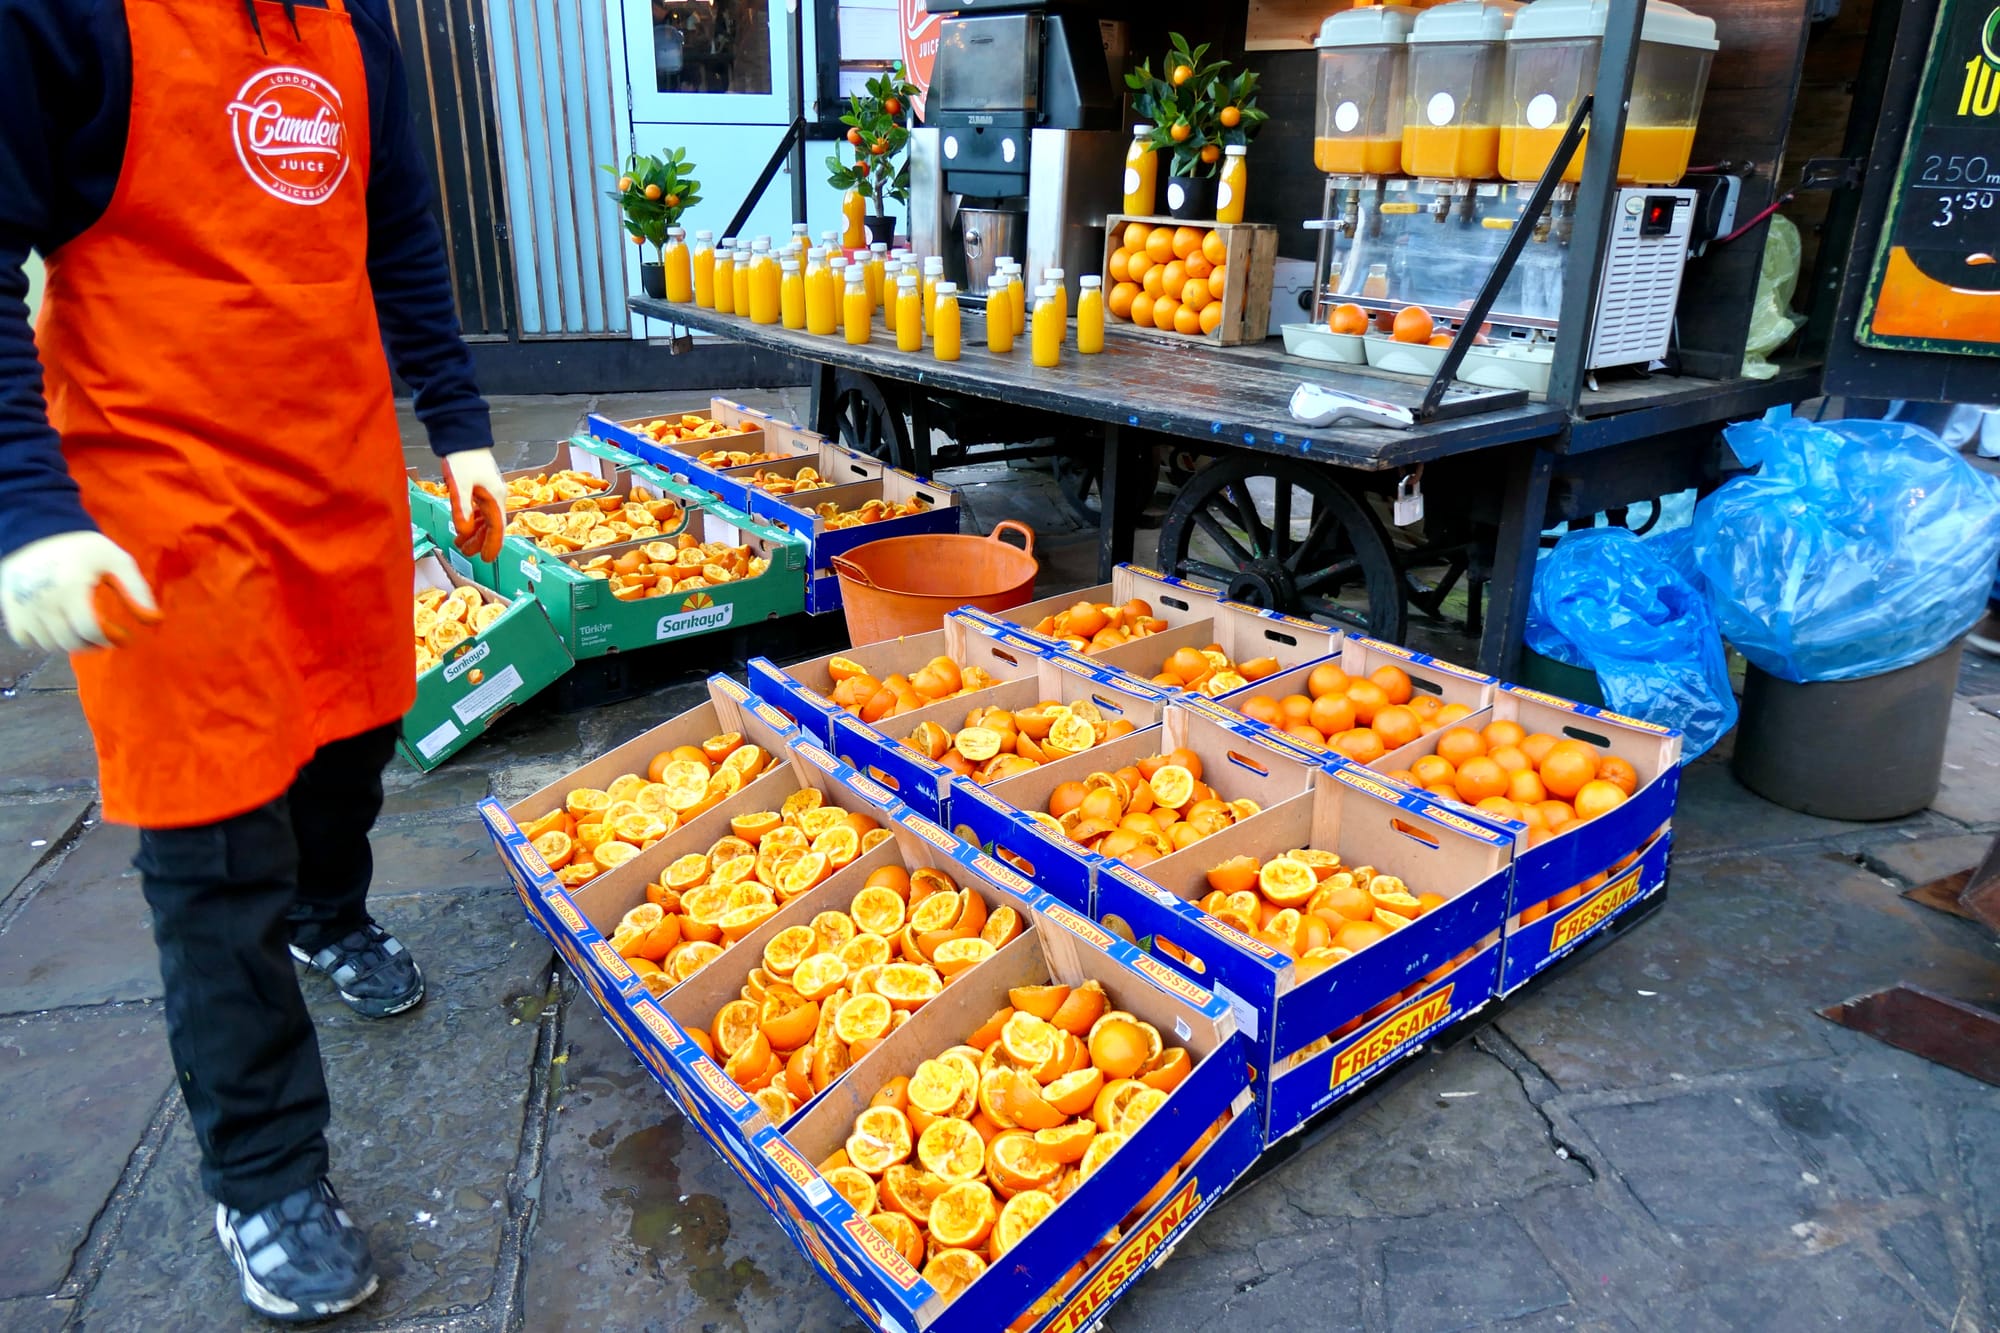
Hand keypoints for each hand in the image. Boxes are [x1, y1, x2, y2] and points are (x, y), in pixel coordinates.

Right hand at [0, 531, 160, 652]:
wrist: (37, 531)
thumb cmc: (82, 547)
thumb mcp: (116, 560)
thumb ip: (136, 589)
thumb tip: (155, 619)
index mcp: (71, 588)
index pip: (90, 630)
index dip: (112, 639)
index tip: (124, 636)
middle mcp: (43, 601)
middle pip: (71, 642)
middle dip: (95, 644)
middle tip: (107, 635)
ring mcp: (22, 608)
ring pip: (50, 645)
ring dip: (72, 643)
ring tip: (86, 630)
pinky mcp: (10, 609)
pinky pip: (27, 640)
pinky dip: (44, 640)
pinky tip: (59, 627)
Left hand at [442, 448, 506, 562]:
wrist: (463, 436)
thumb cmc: (462, 459)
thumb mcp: (459, 485)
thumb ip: (461, 509)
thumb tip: (463, 531)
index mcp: (495, 497)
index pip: (496, 528)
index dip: (491, 545)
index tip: (485, 559)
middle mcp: (497, 497)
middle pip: (491, 525)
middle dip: (479, 541)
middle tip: (465, 552)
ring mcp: (491, 492)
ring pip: (486, 519)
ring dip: (475, 532)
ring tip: (460, 542)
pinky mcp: (483, 488)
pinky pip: (481, 510)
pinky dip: (473, 520)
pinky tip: (464, 526)